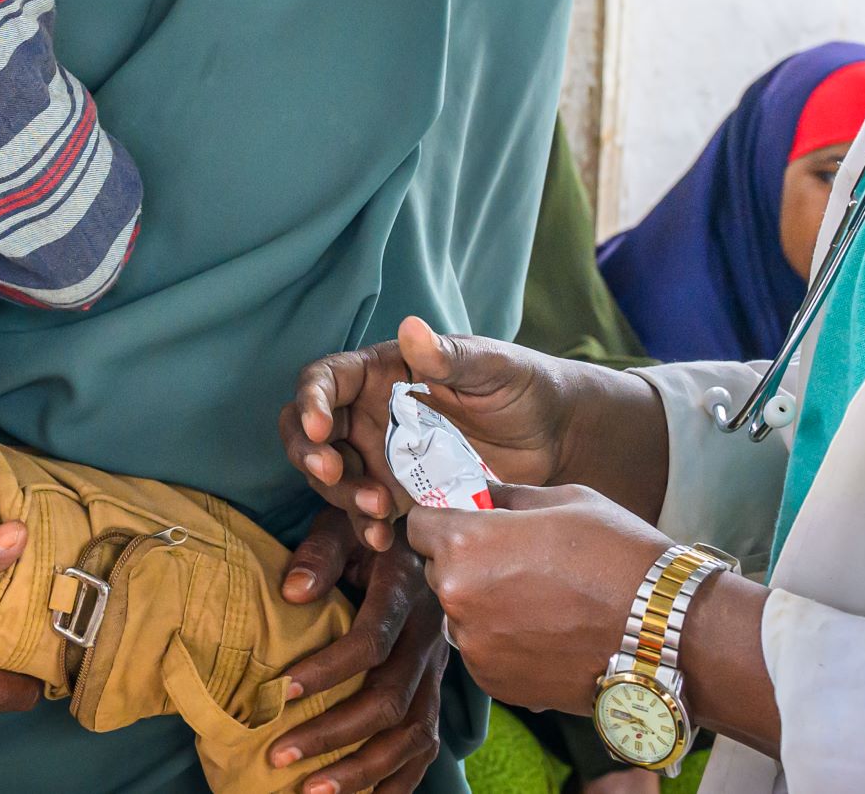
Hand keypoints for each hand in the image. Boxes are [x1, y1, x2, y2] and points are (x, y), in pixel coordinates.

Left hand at [269, 517, 447, 793]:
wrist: (423, 533)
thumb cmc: (368, 527)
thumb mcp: (344, 523)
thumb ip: (320, 554)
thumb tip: (290, 594)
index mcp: (406, 591)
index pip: (370, 642)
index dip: (325, 672)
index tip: (277, 693)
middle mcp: (428, 635)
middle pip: (389, 700)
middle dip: (332, 734)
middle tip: (277, 756)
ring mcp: (436, 668)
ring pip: (411, 733)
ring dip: (362, 770)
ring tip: (310, 791)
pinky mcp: (437, 689)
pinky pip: (427, 743)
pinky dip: (399, 780)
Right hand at [282, 315, 581, 549]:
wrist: (555, 438)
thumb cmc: (521, 385)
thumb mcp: (491, 366)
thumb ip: (448, 356)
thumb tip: (411, 328)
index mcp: (382, 372)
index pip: (325, 380)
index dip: (311, 401)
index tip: (320, 428)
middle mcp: (371, 414)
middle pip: (311, 433)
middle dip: (310, 453)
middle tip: (331, 471)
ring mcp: (382, 457)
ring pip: (332, 478)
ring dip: (341, 494)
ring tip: (377, 508)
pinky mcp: (400, 495)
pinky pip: (366, 514)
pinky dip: (365, 527)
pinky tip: (383, 537)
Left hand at [406, 483, 670, 714]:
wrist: (662, 630)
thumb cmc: (618, 553)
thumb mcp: (562, 500)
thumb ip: (506, 498)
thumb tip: (479, 493)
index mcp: (466, 544)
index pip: (418, 524)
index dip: (441, 519)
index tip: (465, 520)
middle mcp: (457, 599)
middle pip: (438, 571)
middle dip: (465, 561)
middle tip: (514, 558)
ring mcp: (475, 647)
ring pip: (460, 613)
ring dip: (484, 602)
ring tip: (540, 597)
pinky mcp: (496, 683)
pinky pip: (483, 650)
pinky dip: (503, 640)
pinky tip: (548, 629)